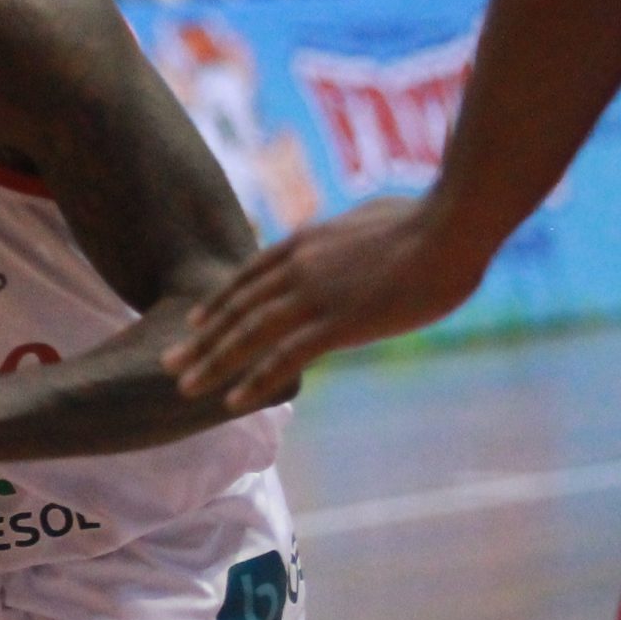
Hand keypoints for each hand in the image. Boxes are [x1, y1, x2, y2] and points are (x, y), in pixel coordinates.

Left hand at [164, 194, 492, 410]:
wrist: (451, 224)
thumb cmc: (428, 218)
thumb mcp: (370, 218)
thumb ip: (348, 235)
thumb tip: (351, 235)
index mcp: (306, 242)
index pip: (248, 277)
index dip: (217, 302)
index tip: (192, 321)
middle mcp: (298, 267)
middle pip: (236, 308)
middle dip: (199, 339)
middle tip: (168, 361)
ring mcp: (315, 295)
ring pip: (248, 335)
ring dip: (213, 363)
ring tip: (183, 386)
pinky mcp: (339, 323)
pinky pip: (284, 357)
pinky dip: (254, 380)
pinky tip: (232, 401)